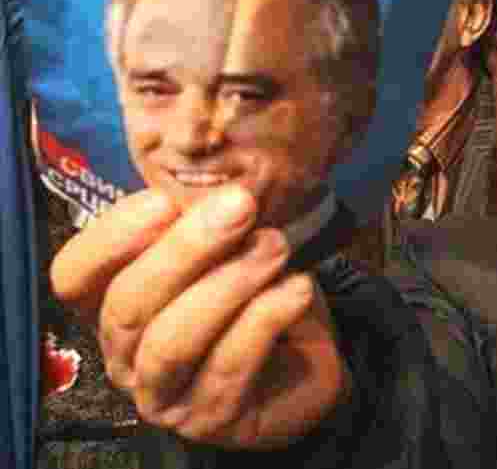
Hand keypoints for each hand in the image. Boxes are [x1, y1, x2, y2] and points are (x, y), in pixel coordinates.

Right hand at [51, 185, 349, 449]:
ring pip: (173, 341)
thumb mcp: (225, 246)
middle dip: (186, 248)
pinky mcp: (211, 418)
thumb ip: (203, 223)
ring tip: (276, 246)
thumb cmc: (254, 291)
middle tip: (242, 206)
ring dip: (229, 284)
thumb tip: (212, 191)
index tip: (165, 200)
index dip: (111, 238)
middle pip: (129, 304)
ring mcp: (164, 394)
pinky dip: (265, 318)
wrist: (309, 355)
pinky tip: (297, 287)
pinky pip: (229, 366)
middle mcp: (125, 355)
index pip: (74, 276)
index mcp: (112, 306)